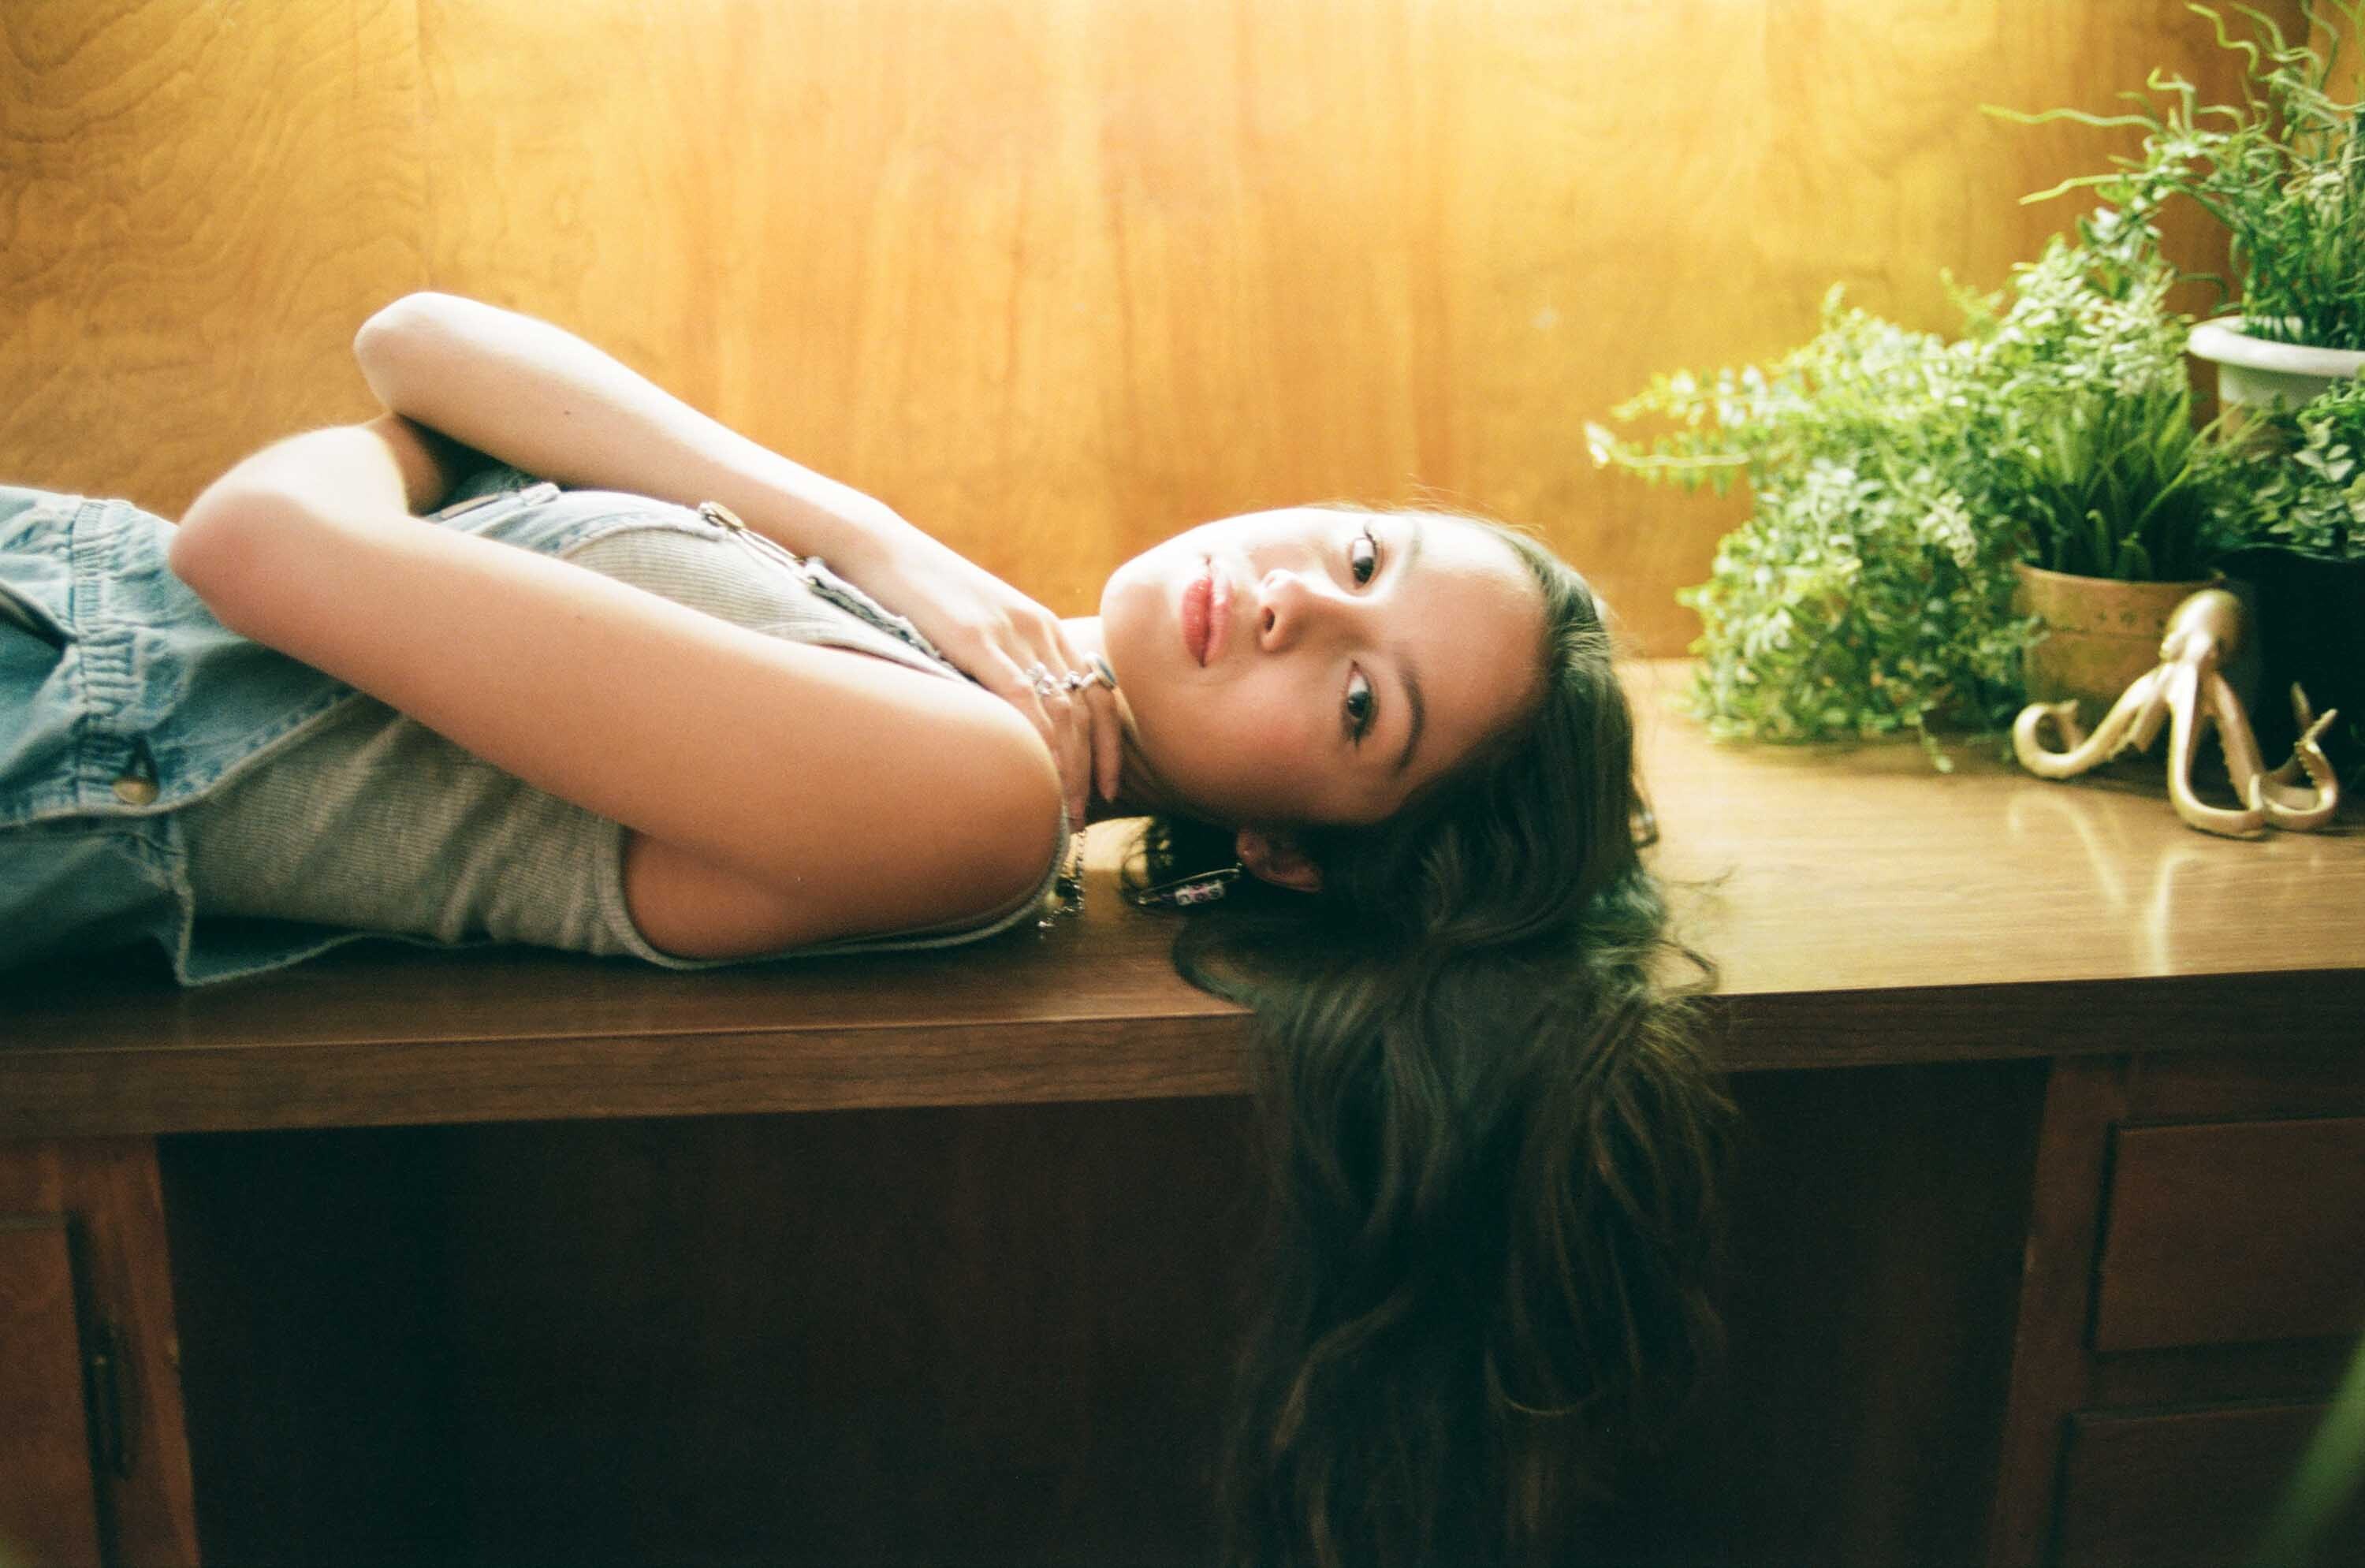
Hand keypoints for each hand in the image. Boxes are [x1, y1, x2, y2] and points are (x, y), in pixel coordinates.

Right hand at [840, 529, 1118, 829]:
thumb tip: (1013, 723)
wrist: (881, 549)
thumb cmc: (921, 596)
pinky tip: (1035, 776)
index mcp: (1044, 627)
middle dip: (1088, 773)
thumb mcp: (978, 629)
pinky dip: (1036, 741)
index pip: (1100, 695)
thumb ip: (1002, 666)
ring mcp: (1010, 632)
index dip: (1108, 748)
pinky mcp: (977, 637)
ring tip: (1058, 815)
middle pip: (1085, 712)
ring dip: (1065, 770)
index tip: (1109, 791)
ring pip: (1060, 712)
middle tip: (1079, 822)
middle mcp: (1039, 629)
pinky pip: (1021, 697)